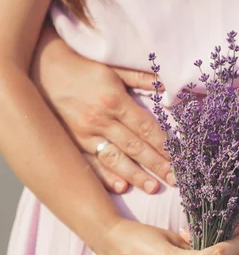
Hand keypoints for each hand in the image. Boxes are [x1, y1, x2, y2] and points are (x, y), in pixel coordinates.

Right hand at [31, 21, 171, 193]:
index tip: (181, 157)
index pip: (146, 128)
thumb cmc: (82, 67)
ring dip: (135, 175)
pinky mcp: (72, 142)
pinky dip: (105, 177)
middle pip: (135, 147)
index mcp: (114, 100)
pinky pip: (90, 164)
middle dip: (158, 164)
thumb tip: (167, 86)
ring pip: (115, 159)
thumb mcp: (113, 67)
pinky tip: (120, 188)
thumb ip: (140, 78)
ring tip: (153, 188)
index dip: (165, 144)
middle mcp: (100, 120)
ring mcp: (84, 134)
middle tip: (177, 179)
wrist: (42, 68)